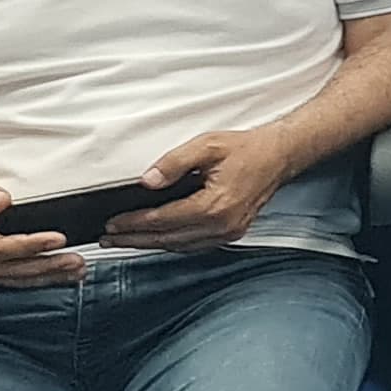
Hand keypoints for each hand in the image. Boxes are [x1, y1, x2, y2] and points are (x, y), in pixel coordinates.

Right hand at [0, 176, 83, 288]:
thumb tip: (1, 201)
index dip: (30, 246)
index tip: (58, 240)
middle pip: (12, 269)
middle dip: (48, 266)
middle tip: (76, 261)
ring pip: (16, 276)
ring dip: (47, 275)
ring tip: (75, 272)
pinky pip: (13, 276)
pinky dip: (37, 276)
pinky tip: (58, 274)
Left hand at [97, 128, 294, 252]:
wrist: (281, 155)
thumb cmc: (248, 149)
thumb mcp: (208, 145)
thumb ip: (174, 163)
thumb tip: (147, 181)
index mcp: (214, 204)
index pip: (162, 220)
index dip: (133, 223)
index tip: (112, 223)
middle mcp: (222, 224)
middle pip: (167, 238)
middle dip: (134, 239)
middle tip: (108, 238)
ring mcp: (228, 232)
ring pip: (178, 245)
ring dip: (150, 244)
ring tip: (126, 241)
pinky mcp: (232, 233)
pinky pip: (193, 245)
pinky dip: (172, 244)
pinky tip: (159, 239)